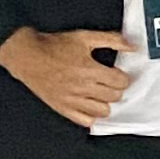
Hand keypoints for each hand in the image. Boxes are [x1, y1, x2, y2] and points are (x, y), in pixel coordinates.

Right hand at [0, 26, 133, 128]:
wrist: (27, 55)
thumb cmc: (54, 46)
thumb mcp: (85, 37)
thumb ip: (112, 40)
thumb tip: (132, 46)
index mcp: (89, 70)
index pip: (121, 82)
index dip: (122, 77)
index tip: (117, 74)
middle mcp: (82, 87)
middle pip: (114, 96)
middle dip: (115, 88)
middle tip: (109, 82)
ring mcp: (71, 100)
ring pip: (103, 111)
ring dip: (105, 102)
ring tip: (100, 93)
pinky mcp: (62, 108)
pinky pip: (84, 121)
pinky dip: (91, 115)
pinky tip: (89, 105)